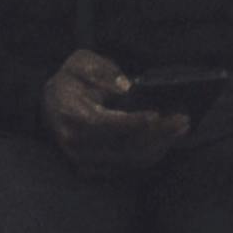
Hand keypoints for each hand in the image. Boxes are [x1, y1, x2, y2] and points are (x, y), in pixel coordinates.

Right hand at [39, 48, 189, 170]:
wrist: (49, 105)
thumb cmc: (70, 80)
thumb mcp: (81, 62)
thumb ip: (102, 72)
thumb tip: (126, 88)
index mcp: (70, 115)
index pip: (103, 124)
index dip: (130, 122)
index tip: (155, 115)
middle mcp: (76, 144)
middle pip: (123, 146)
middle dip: (157, 134)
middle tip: (183, 120)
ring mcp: (85, 160)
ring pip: (130, 159)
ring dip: (160, 145)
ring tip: (182, 128)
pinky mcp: (95, 169)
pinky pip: (129, 166)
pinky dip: (151, 154)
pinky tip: (168, 139)